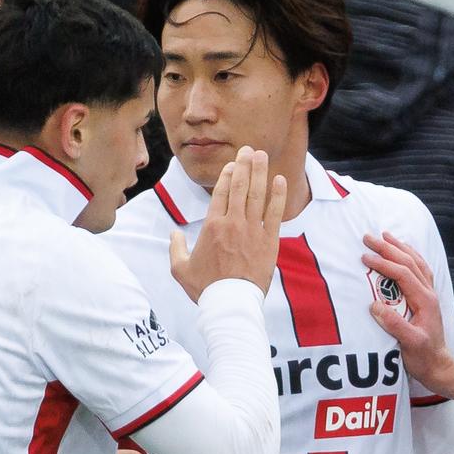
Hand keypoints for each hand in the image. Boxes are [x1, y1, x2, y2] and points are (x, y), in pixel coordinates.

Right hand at [170, 146, 286, 301]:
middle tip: (249, 150)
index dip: (227, 175)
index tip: (232, 164)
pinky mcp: (269, 240)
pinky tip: (280, 180)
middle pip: (239, 187)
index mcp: (212, 226)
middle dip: (244, 165)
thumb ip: (175, 248)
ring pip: (257, 194)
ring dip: (260, 172)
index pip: (220, 193)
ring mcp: (253, 230)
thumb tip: (174, 234)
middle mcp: (233, 223)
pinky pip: (275, 212)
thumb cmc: (205, 288)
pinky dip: (278, 195)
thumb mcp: (180, 269)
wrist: (231, 303)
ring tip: (262, 155)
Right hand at [362, 232, 453, 392]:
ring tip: (386, 236)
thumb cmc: (424, 358)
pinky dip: (410, 257)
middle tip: (369, 236)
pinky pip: (419, 271)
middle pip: (409, 262)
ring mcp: (429, 295)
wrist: (440, 367)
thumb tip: (374, 305)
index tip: (365, 256)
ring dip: (400, 248)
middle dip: (388, 247)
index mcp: (424, 301)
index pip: (402, 275)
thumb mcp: (409, 344)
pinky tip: (404, 253)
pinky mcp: (426, 300)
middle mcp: (428, 294)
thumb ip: (393, 324)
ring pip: (416, 263)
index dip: (383, 264)